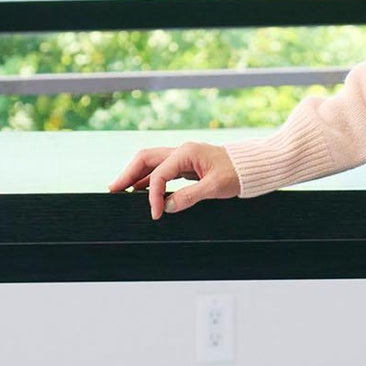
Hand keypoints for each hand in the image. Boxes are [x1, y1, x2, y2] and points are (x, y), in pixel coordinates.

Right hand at [107, 141, 239, 219]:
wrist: (253, 166)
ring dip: (135, 176)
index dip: (153, 195)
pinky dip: (149, 179)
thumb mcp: (216, 187)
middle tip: (113, 190)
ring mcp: (183, 157)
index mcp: (186, 153)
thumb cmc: (238, 173)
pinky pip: (162, 170)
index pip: (159, 173)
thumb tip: (168, 207)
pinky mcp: (186, 165)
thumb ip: (191, 196)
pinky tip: (140, 190)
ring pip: (151, 163)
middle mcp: (181, 151)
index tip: (155, 214)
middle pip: (145, 159)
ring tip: (120, 191)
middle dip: (128, 174)